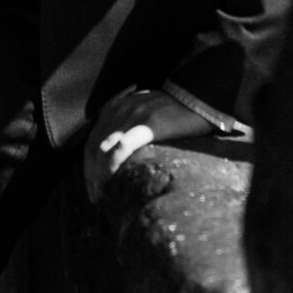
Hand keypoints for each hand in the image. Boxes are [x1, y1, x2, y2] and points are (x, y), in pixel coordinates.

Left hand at [81, 87, 209, 202]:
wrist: (203, 96)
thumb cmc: (181, 110)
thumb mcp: (150, 113)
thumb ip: (135, 127)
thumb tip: (128, 153)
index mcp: (119, 108)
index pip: (94, 139)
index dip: (89, 164)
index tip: (93, 185)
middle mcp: (121, 110)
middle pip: (93, 146)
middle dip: (90, 174)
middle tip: (95, 196)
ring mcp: (133, 116)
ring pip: (102, 148)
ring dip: (97, 174)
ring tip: (101, 194)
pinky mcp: (148, 125)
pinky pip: (122, 147)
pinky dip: (111, 165)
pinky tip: (110, 180)